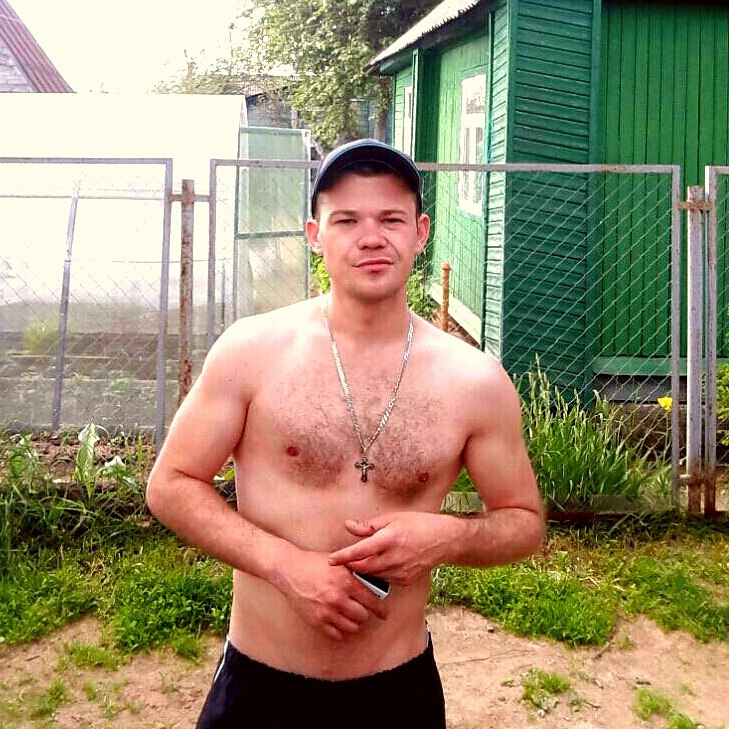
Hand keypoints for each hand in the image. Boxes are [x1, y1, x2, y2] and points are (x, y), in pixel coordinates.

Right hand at [279, 550, 387, 640]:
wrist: (290, 569)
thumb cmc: (314, 563)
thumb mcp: (339, 563)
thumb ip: (356, 573)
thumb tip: (374, 584)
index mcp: (346, 582)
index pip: (371, 601)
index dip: (380, 609)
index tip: (384, 613)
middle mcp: (338, 598)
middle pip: (362, 616)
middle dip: (364, 614)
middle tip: (362, 611)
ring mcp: (326, 611)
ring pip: (351, 627)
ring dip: (353, 623)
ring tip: (350, 616)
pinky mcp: (316, 620)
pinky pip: (336, 634)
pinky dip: (340, 630)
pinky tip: (339, 622)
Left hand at [328, 511, 450, 585]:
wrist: (445, 539)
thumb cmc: (418, 523)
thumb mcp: (393, 518)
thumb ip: (369, 525)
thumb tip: (349, 526)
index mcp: (389, 539)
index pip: (359, 551)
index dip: (343, 557)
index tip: (330, 560)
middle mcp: (394, 557)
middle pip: (364, 567)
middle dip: (351, 566)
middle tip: (341, 562)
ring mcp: (401, 571)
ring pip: (373, 575)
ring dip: (363, 570)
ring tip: (356, 564)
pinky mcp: (406, 580)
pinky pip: (385, 579)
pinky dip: (378, 573)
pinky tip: (377, 566)